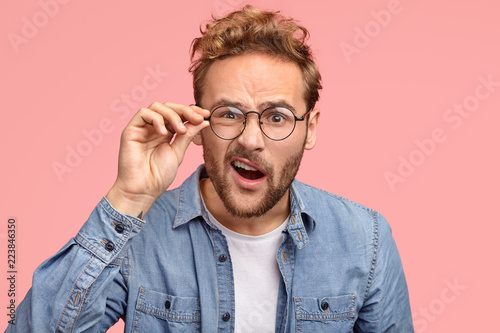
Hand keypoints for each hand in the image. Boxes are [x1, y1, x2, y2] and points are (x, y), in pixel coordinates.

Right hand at [106, 102, 209, 216]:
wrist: (143, 189)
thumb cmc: (159, 175)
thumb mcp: (178, 152)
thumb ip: (188, 135)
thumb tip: (203, 121)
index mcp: (166, 132)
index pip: (179, 114)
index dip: (192, 111)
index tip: (206, 115)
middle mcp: (153, 127)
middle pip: (169, 107)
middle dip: (185, 110)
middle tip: (197, 119)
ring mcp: (142, 128)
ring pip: (157, 106)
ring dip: (172, 115)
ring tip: (180, 131)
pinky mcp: (131, 130)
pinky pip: (143, 113)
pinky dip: (156, 119)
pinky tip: (164, 133)